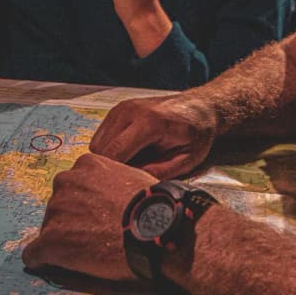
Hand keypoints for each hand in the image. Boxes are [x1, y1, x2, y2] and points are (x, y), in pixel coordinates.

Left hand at [22, 153, 156, 280]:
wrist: (156, 231)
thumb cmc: (154, 207)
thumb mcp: (133, 176)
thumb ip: (113, 179)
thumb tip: (115, 193)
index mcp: (86, 165)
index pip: (73, 185)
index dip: (84, 204)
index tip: (96, 217)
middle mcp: (65, 182)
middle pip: (58, 205)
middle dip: (71, 220)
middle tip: (94, 236)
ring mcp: (56, 212)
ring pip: (48, 229)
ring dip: (62, 240)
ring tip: (87, 253)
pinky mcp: (51, 241)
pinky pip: (34, 254)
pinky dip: (42, 260)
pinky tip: (54, 266)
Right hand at [89, 94, 217, 178]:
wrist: (198, 107)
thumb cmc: (196, 133)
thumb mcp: (188, 159)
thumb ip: (161, 172)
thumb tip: (134, 182)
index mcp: (149, 123)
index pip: (115, 153)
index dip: (114, 174)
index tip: (122, 187)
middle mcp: (131, 111)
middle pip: (102, 149)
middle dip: (111, 167)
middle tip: (129, 178)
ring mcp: (122, 108)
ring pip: (97, 143)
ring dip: (109, 157)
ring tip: (132, 163)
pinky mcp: (117, 110)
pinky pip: (101, 136)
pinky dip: (109, 148)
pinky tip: (129, 152)